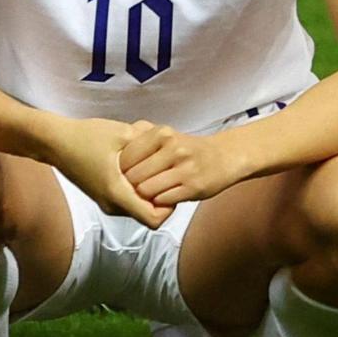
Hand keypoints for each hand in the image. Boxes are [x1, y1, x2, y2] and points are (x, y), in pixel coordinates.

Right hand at [43, 115, 168, 226]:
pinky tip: (140, 166)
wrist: (55, 142)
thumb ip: (149, 141)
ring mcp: (107, 203)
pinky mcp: (104, 197)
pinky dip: (139, 188)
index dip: (169, 205)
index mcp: (117, 193)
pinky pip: (130, 200)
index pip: (154, 219)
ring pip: (140, 207)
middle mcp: (113, 205)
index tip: (171, 182)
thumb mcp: (122, 133)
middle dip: (162, 196)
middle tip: (167, 172)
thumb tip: (172, 141)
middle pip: (150, 213)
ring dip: (150, 191)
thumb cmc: (87, 136)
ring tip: (154, 166)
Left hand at [121, 121, 252, 210]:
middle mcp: (174, 149)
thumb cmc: (189, 149)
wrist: (224, 157)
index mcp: (164, 134)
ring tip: (148, 193)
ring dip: (144, 196)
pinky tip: (163, 197)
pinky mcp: (193, 187)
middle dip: (131, 185)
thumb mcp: (166, 135)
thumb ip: (142, 137)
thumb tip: (113, 149)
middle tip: (135, 187)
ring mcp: (185, 168)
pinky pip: (163, 201)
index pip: (126, 157)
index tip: (126, 174)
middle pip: (133, 177)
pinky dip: (159, 202)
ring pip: (146, 190)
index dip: (121, 170)